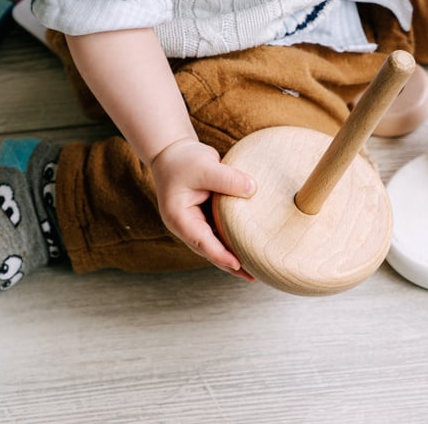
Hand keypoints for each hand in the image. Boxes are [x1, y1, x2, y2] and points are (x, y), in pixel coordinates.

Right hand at [149, 139, 258, 279]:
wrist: (172, 151)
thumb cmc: (183, 159)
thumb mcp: (205, 166)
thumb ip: (228, 178)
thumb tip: (253, 190)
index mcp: (179, 218)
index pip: (202, 242)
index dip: (220, 255)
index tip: (238, 265)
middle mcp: (186, 225)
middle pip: (210, 250)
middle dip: (230, 264)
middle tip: (252, 276)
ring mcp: (195, 222)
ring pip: (215, 244)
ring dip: (233, 255)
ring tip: (255, 267)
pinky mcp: (205, 216)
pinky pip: (220, 232)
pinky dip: (233, 239)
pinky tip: (248, 245)